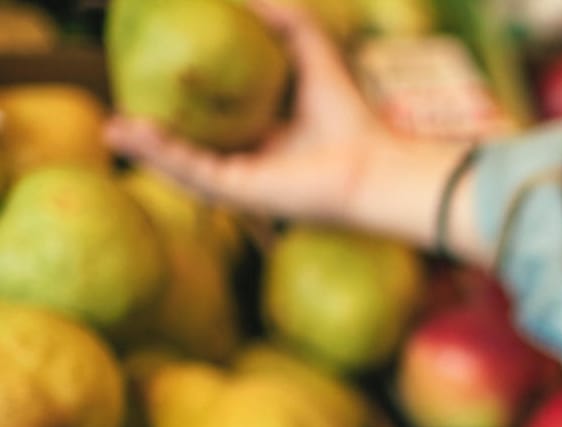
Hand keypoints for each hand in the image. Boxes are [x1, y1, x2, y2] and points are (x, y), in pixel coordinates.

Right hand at [104, 1, 484, 257]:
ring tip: (111, 126)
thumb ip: (282, 19)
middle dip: (150, 133)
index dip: (178, 102)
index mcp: (263, 134)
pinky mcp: (239, 195)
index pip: (211, 120)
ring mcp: (241, 181)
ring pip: (180, 164)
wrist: (372, 164)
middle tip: (117, 109)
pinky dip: (159, 155)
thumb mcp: (311, 50)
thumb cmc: (349, 114)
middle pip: (188, 147)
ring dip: (145, 147)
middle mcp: (248, 160)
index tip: (144, 76)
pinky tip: (131, 134)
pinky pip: (189, 173)